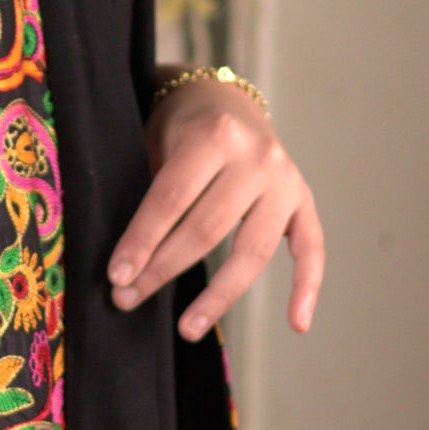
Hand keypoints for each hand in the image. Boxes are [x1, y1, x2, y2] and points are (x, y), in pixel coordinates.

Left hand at [108, 77, 324, 341]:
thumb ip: (149, 191)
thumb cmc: (179, 130)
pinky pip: (312, 249)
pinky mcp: (304, 201)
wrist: (226, 101)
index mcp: (214, 136)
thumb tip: (124, 264)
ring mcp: (286, 181)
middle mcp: (258, 157)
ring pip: (253, 251)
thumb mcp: (157, 141)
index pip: (172, 198)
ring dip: (218, 296)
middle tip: (128, 299)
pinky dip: (308, 289)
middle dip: (163, 270)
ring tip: (186, 328)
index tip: (116, 276)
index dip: (142, 241)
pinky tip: (297, 325)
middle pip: (208, 229)